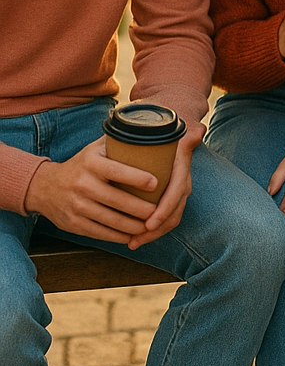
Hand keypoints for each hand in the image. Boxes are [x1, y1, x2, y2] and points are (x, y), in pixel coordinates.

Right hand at [25, 138, 158, 244]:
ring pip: (110, 220)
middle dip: (141, 208)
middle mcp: (82, 185)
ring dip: (133, 225)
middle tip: (159, 210)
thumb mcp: (96, 148)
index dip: (137, 178)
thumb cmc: (82, 164)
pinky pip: (99, 232)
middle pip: (117, 200)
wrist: (46, 187)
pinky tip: (131, 235)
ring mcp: (77, 206)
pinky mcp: (73, 224)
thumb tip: (150, 129)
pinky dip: (117, 236)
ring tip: (150, 225)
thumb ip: (119, 140)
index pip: (116, 171)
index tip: (156, 183)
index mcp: (91, 163)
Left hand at [126, 121, 202, 248]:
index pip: (178, 191)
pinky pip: (165, 215)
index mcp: (182, 165)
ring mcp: (177, 188)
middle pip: (175, 210)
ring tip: (133, 243)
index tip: (149, 223)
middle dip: (156, 229)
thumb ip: (181, 131)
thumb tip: (197, 132)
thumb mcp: (170, 128)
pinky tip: (136, 237)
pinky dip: (153, 229)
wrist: (173, 123)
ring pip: (171, 217)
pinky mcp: (168, 193)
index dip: (165, 209)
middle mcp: (182, 179)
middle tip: (135, 240)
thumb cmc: (167, 126)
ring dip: (153, 234)